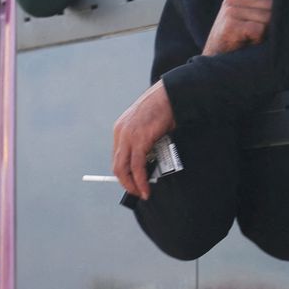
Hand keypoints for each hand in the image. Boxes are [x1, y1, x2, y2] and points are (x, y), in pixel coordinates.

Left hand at [112, 80, 175, 199]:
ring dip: (132, 185)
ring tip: (142, 193)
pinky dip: (140, 180)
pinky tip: (145, 188)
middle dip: (125, 182)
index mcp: (121, 128)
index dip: (124, 172)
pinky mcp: (140, 140)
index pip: (118, 156)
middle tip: (135, 192)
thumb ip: (145, 141)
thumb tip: (150, 161)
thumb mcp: (148, 125)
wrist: (170, 94)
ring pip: (124, 169)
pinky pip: (137, 166)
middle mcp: (121, 132)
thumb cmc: (164, 107)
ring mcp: (129, 136)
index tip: (131, 181)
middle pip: (117, 165)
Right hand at [202, 0, 272, 55]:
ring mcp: (230, 11)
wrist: (215, 57)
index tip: (267, 16)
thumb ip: (262, 2)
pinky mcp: (231, 25)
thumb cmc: (237, 37)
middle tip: (257, 32)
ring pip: (267, 18)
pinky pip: (259, 30)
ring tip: (250, 37)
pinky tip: (247, 42)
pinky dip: (258, 39)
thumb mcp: (247, 14)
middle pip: (271, 3)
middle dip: (271, 21)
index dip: (275, 1)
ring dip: (264, 32)